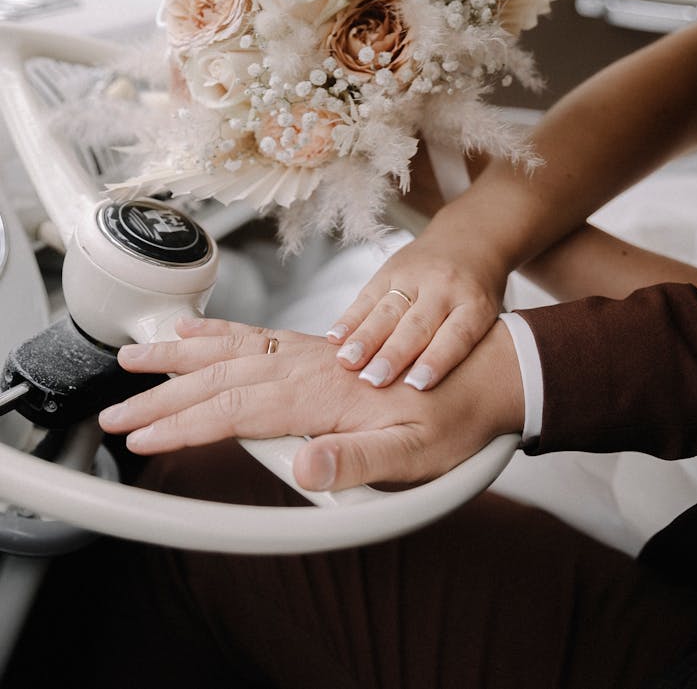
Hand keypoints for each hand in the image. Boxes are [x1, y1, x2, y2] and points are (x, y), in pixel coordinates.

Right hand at [99, 316, 522, 490]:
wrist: (477, 374)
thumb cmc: (448, 420)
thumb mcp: (414, 456)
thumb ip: (358, 461)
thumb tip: (303, 467)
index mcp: (322, 395)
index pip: (237, 410)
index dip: (186, 425)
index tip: (144, 439)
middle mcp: (308, 366)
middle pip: (220, 378)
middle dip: (162, 397)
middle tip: (115, 413)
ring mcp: (308, 354)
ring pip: (230, 350)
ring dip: (179, 356)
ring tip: (134, 356)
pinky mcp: (313, 350)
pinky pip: (254, 336)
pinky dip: (216, 333)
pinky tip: (194, 333)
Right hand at [326, 222, 503, 391]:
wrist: (471, 237)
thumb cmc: (478, 291)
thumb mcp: (488, 318)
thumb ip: (463, 349)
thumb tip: (430, 392)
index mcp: (475, 304)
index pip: (456, 335)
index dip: (436, 361)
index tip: (416, 386)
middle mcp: (445, 286)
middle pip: (416, 325)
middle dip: (393, 354)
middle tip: (373, 380)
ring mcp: (415, 274)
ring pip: (387, 310)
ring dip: (365, 338)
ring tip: (347, 362)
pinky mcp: (390, 268)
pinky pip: (367, 295)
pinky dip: (349, 318)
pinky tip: (334, 338)